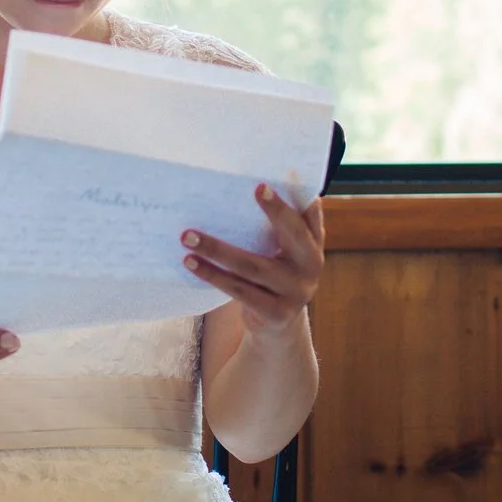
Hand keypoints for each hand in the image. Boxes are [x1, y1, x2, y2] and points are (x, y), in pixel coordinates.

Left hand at [182, 183, 324, 333]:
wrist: (279, 324)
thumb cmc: (277, 272)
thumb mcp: (290, 250)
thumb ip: (291, 220)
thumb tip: (283, 177)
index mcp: (314, 244)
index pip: (305, 217)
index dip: (287, 203)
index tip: (261, 186)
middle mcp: (311, 267)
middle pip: (290, 235)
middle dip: (272, 212)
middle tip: (251, 191)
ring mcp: (295, 293)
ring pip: (252, 266)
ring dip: (217, 250)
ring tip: (188, 237)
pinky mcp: (276, 313)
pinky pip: (239, 290)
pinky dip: (213, 276)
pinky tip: (191, 263)